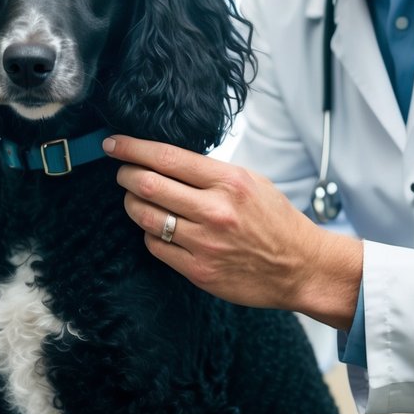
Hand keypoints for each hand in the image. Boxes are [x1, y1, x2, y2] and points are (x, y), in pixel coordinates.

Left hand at [103, 135, 361, 330]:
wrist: (300, 267)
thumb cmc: (276, 221)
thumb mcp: (251, 181)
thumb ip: (210, 171)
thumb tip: (165, 159)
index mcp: (229, 181)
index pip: (167, 157)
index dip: (132, 148)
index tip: (113, 143)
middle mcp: (215, 210)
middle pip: (147, 185)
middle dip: (125, 174)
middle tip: (121, 171)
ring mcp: (205, 243)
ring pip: (145, 216)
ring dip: (131, 203)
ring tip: (134, 198)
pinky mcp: (198, 270)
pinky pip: (155, 246)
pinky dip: (149, 233)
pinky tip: (157, 227)